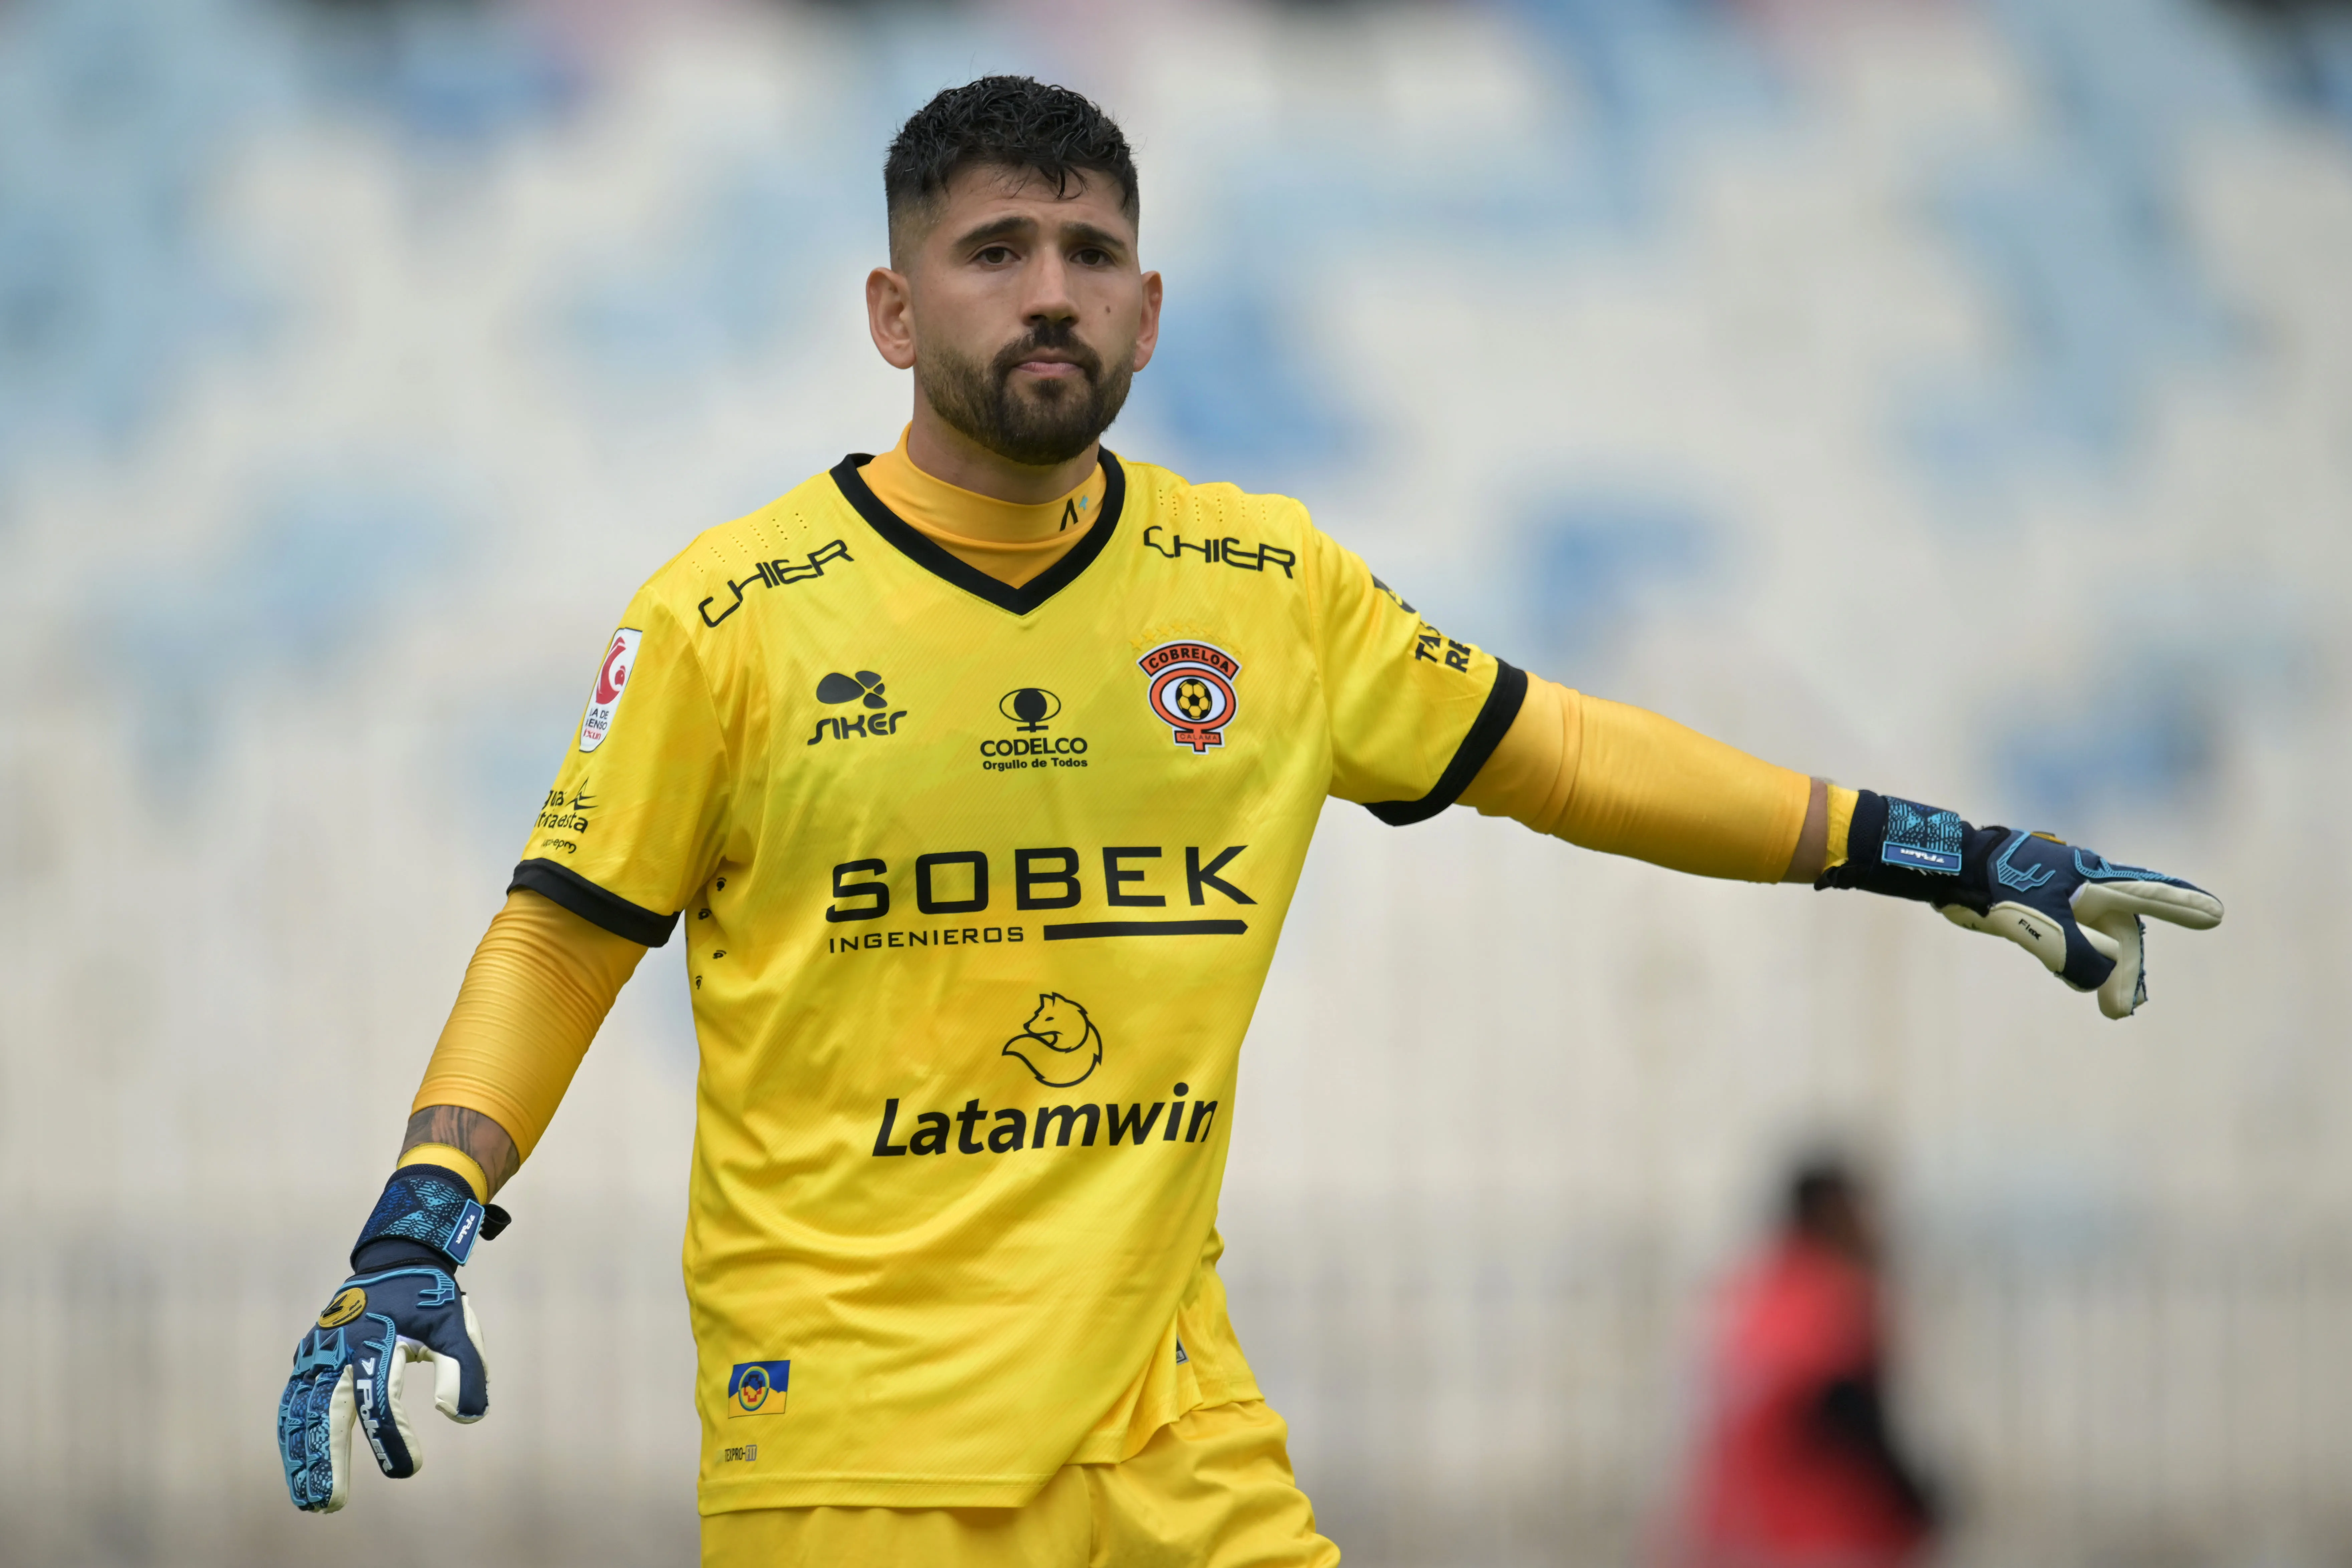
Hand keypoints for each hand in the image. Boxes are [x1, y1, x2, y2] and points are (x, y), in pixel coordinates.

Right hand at [279, 1165, 502, 1512]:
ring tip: (309, 1500)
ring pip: (301, 1411)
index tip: (409, 1469)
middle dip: (328, 1459)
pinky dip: (293, 1434)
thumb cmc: (430, 1299)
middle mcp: (340, 1346)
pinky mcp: (306, 1357)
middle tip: (332, 1504)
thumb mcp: (458, 1325)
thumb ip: (464, 1369)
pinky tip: (298, 1466)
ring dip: (302, 1456)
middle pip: (328, 1409)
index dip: (392, 1435)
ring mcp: (317, 1352)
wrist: (395, 1259)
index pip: (380, 1395)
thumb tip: (464, 1417)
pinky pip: (293, 1401)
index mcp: (378, 1335)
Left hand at [1938, 831, 2222, 1018]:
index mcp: (2094, 877)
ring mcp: (2067, 896)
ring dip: (2109, 973)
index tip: (2216, 915)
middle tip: (2124, 1011)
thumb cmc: (2000, 888)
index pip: (2149, 892)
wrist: (1955, 870)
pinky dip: (2084, 963)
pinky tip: (2082, 984)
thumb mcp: (2045, 928)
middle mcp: (2087, 884)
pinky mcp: (2045, 908)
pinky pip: (2077, 939)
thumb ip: (2081, 958)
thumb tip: (2107, 981)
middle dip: (2131, 971)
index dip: (2183, 906)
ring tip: (2115, 1009)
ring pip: (2102, 938)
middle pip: (2124, 930)